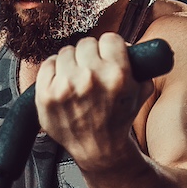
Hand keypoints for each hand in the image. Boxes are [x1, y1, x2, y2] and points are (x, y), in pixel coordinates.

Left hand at [35, 33, 153, 170]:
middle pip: (86, 43)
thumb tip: (127, 44)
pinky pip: (47, 65)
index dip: (110, 48)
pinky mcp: (46, 95)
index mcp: (116, 75)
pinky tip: (63, 84)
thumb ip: (139, 64)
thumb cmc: (118, 120)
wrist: (98, 149)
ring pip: (66, 52)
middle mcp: (90, 78)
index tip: (108, 56)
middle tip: (92, 71)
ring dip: (72, 63)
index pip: (109, 38)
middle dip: (90, 56)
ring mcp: (65, 87)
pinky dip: (54, 71)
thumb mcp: (140, 91)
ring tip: (78, 80)